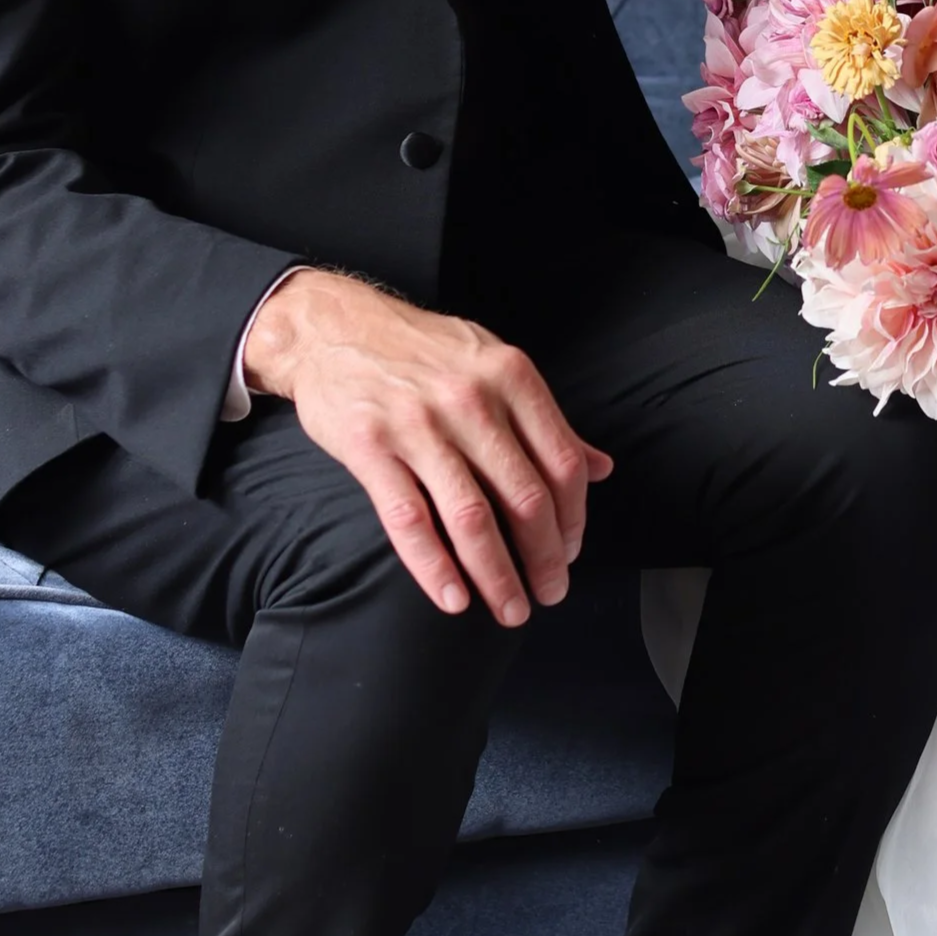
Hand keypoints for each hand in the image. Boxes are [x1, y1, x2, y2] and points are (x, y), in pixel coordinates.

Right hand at [241, 270, 612, 628]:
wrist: (334, 327)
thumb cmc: (422, 350)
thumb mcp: (494, 363)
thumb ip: (545, 420)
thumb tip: (601, 467)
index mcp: (511, 377)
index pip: (562, 464)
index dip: (573, 520)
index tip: (570, 552)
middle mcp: (471, 400)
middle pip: (525, 498)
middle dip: (544, 560)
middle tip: (549, 594)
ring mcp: (419, 425)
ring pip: (472, 518)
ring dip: (497, 575)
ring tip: (510, 609)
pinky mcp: (370, 447)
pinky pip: (410, 520)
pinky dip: (434, 567)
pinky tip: (453, 598)